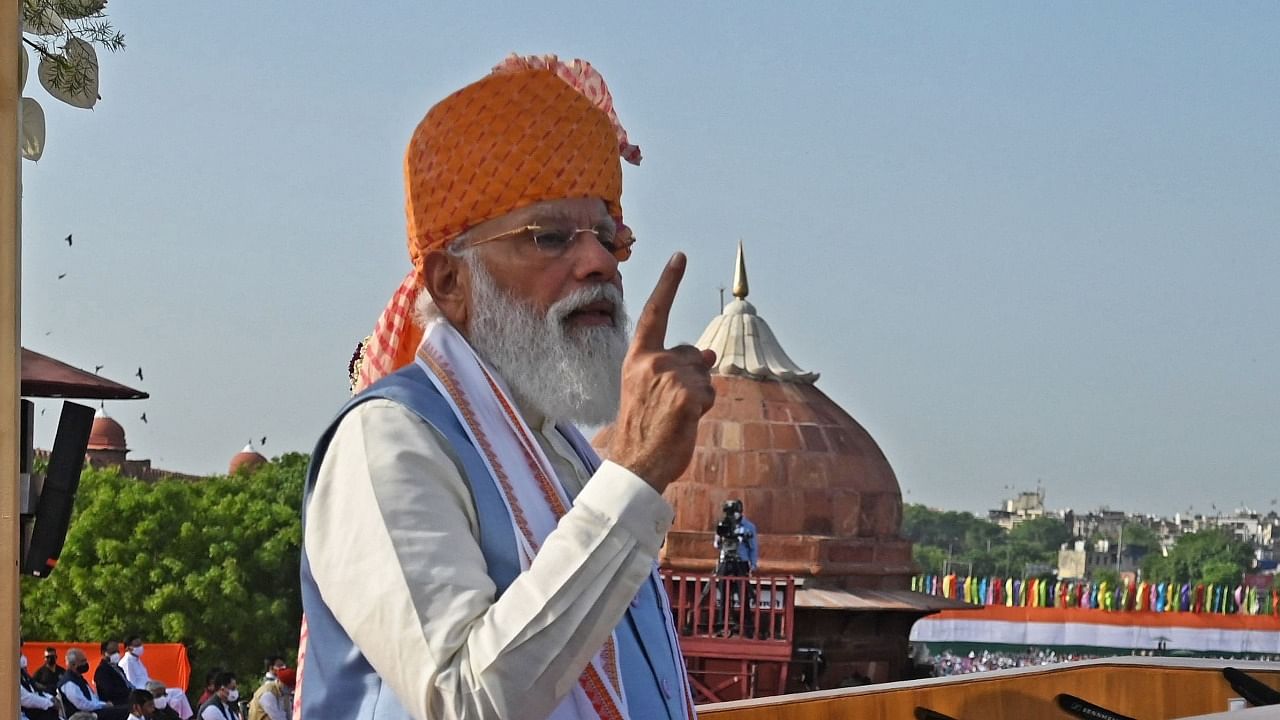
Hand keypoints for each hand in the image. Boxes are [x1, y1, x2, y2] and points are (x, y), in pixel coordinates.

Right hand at [609, 253, 715, 491]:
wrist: (635, 464)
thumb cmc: (643, 429)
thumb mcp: (653, 391)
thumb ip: (676, 367)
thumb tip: (709, 352)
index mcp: (636, 358)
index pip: (654, 313)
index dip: (669, 284)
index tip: (680, 256)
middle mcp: (651, 362)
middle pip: (692, 354)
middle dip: (693, 377)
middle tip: (670, 407)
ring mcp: (669, 377)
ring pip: (704, 375)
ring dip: (698, 396)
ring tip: (674, 417)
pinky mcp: (686, 394)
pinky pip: (709, 393)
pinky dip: (703, 408)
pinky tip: (684, 423)